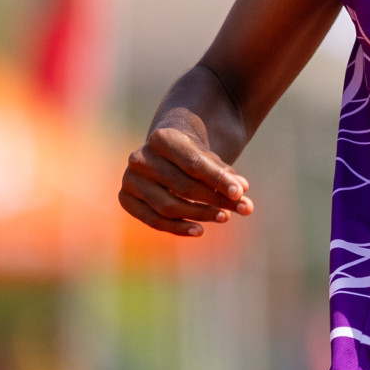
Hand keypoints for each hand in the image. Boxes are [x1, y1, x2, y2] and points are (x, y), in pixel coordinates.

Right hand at [119, 126, 254, 236]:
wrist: (164, 151)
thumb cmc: (192, 153)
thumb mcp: (209, 157)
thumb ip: (225, 173)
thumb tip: (242, 190)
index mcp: (162, 138)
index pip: (194, 164)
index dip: (218, 180)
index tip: (241, 192)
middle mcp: (141, 158)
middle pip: (183, 187)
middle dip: (215, 199)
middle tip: (243, 208)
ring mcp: (130, 179)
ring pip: (169, 207)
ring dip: (200, 215)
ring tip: (225, 217)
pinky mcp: (126, 199)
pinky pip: (153, 220)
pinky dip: (178, 228)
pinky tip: (199, 230)